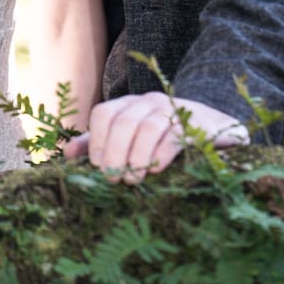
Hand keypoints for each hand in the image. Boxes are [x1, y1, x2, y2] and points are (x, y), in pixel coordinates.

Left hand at [62, 92, 247, 182]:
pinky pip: (175, 135)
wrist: (216, 129)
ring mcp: (175, 110)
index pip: (104, 113)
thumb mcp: (131, 139)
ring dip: (136, 156)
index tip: (96, 167)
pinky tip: (156, 171)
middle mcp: (150, 102)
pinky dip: (161, 154)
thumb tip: (68, 155)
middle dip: (114, 152)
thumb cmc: (165, 139)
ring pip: (148, 126)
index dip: (96, 140)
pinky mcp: (198, 125)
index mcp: (130, 105)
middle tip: (112, 179)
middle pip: (124, 120)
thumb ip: (99, 144)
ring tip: (132, 180)